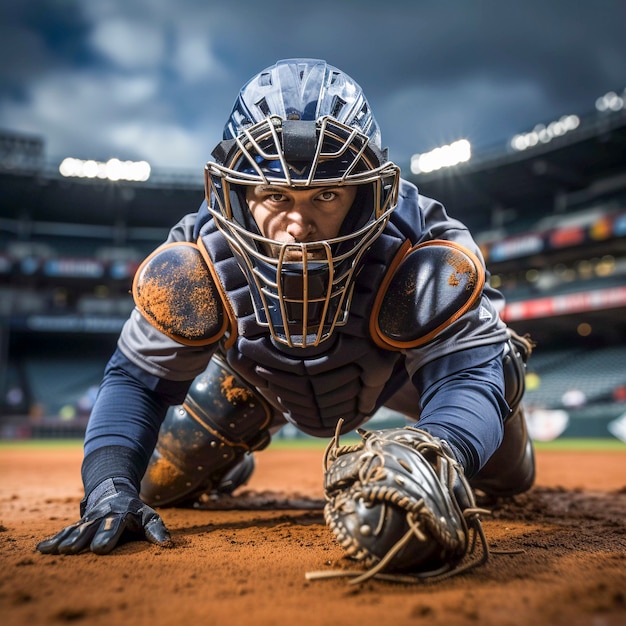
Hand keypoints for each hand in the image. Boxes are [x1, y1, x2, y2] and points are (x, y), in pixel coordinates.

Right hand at [36, 478, 170, 554]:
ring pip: (77, 529)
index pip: (115, 525)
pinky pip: (66, 531)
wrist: (115, 491)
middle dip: (82, 538)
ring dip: (66, 539)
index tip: (101, 548)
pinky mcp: (78, 524)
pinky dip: (54, 539)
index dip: (108, 536)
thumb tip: (168, 544)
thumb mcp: (149, 516)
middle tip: (71, 550)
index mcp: (121, 515)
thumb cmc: (135, 511)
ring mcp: (89, 519)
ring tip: (56, 551)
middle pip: (91, 527)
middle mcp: (103, 516)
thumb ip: (156, 529)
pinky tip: (42, 549)